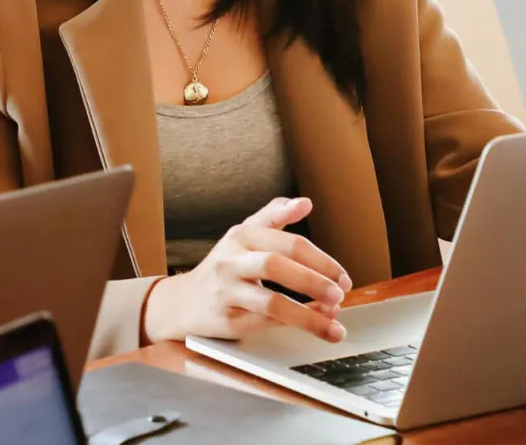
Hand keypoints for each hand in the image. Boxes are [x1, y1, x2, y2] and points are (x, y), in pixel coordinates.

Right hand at [142, 196, 351, 343]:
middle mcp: (231, 260)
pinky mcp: (227, 319)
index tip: (343, 275)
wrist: (182, 302)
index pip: (285, 240)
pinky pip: (265, 322)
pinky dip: (295, 323)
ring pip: (271, 302)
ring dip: (308, 313)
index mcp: (240, 235)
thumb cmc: (224, 268)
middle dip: (314, 280)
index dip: (319, 258)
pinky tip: (317, 324)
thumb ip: (274, 217)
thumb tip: (305, 203)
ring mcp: (227, 291)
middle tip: (341, 293)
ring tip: (335, 317)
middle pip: (276, 265)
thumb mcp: (243, 236)